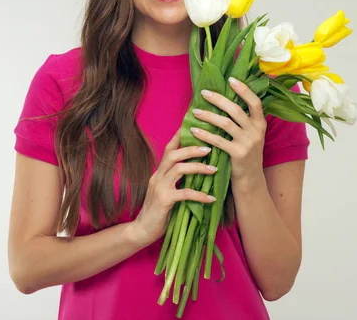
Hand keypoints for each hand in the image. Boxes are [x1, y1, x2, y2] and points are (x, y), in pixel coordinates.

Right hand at [130, 128, 216, 247]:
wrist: (141, 231)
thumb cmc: (158, 211)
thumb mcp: (167, 191)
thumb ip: (178, 180)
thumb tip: (199, 171)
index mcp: (159, 172)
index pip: (169, 148)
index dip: (180, 135)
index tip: (194, 124)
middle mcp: (158, 176)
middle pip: (173, 153)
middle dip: (192, 148)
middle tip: (210, 148)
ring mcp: (159, 187)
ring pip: (179, 169)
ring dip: (198, 167)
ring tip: (214, 170)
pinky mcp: (163, 201)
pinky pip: (184, 193)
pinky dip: (199, 194)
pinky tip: (211, 198)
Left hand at [189, 77, 266, 184]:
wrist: (250, 181)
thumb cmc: (246, 154)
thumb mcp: (251, 136)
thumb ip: (243, 120)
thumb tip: (224, 99)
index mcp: (261, 124)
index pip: (255, 102)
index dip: (244, 90)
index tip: (231, 79)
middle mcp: (257, 132)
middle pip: (236, 110)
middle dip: (218, 99)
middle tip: (203, 93)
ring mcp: (248, 143)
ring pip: (226, 123)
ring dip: (208, 116)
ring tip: (195, 112)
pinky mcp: (238, 155)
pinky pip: (218, 141)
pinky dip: (205, 134)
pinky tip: (194, 131)